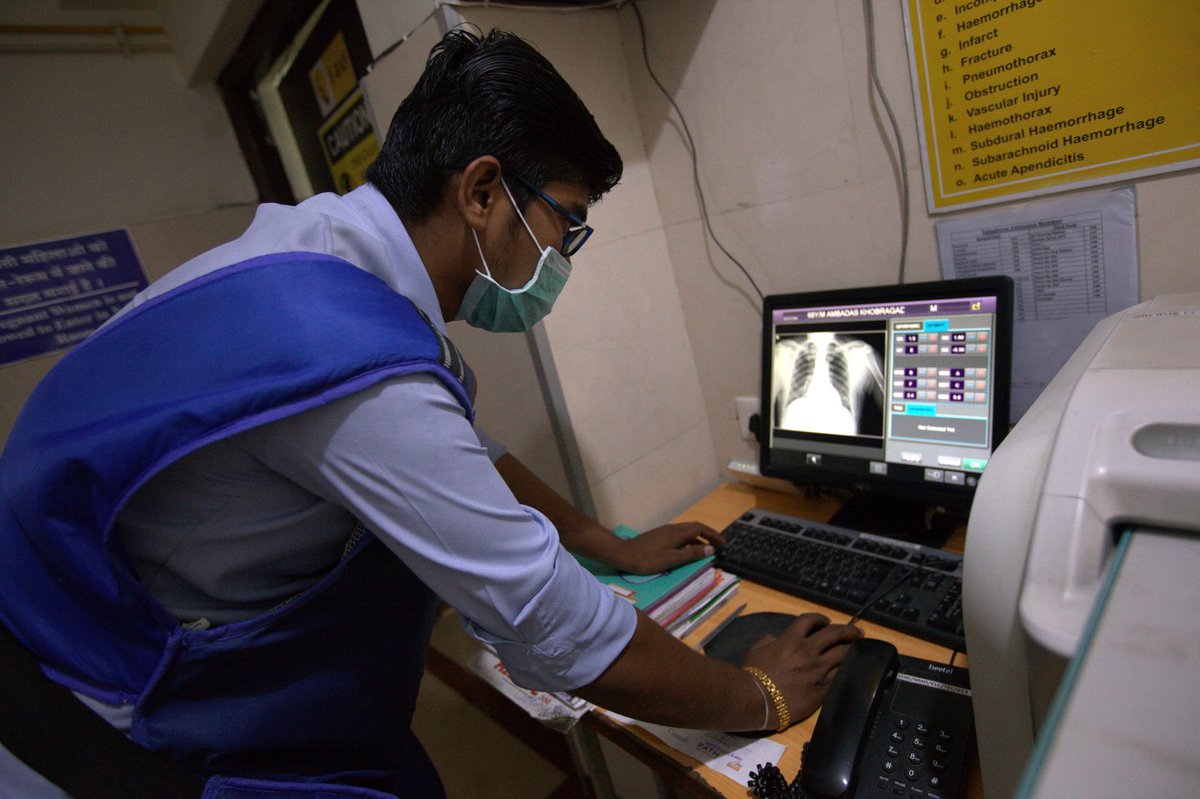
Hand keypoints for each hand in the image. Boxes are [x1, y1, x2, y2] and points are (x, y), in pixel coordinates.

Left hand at [608, 521, 723, 573]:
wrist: (623, 554)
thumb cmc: (647, 559)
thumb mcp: (671, 559)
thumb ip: (691, 554)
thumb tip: (710, 549)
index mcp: (676, 533)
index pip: (700, 528)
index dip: (713, 534)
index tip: (723, 543)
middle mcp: (672, 528)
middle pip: (694, 527)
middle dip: (708, 534)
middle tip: (718, 545)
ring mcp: (665, 531)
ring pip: (686, 532)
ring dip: (699, 538)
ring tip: (707, 549)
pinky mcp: (659, 536)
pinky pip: (679, 536)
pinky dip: (689, 541)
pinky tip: (688, 551)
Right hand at [742, 613, 862, 725]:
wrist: (757, 700)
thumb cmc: (752, 675)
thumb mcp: (756, 650)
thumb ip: (769, 641)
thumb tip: (776, 638)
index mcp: (791, 639)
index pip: (810, 620)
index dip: (820, 618)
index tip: (825, 621)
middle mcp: (808, 651)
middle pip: (834, 634)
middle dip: (848, 630)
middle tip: (857, 631)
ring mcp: (818, 669)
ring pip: (842, 653)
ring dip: (852, 648)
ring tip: (859, 648)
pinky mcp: (823, 687)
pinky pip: (840, 675)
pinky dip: (847, 668)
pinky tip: (851, 668)